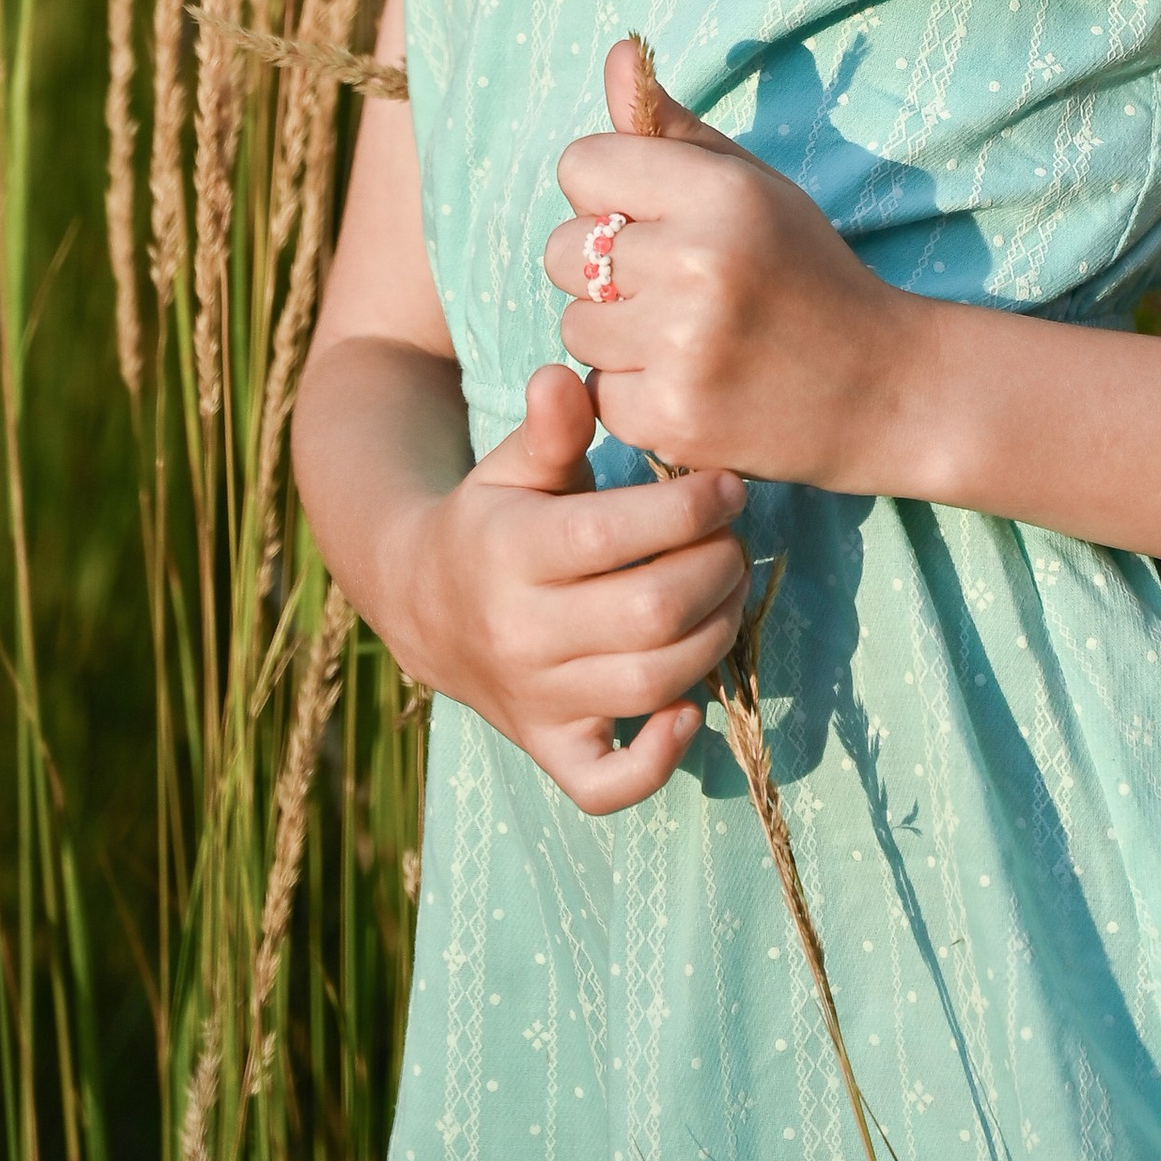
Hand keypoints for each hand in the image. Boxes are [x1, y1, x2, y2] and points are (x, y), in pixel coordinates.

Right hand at [396, 358, 751, 813]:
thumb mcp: (513, 464)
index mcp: (510, 550)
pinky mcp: (549, 748)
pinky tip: (691, 710)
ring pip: (650, 684)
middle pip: (649, 613)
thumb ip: (549, 427)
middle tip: (735, 540)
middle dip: (716, 570)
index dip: (687, 510)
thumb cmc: (495, 516)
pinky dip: (658, 760)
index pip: (612, 535)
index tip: (728, 487)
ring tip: (728, 592)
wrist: (424, 602)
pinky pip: (605, 785)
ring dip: (715, 637)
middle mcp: (520, 631)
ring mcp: (535, 697)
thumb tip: (563, 375)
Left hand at [545, 40, 916, 486]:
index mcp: (719, 192)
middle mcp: (697, 263)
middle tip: (670, 282)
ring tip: (683, 334)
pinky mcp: (673, 418)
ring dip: (614, 333)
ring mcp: (683, 347)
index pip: (580, 165)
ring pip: (573, 325)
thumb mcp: (753, 184)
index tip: (650, 217)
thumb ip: (673, 126)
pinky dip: (633, 391)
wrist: (881, 387)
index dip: (607, 193)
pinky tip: (691, 381)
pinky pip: (596, 391)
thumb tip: (617, 51)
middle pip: (561, 250)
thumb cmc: (806, 270)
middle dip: (604, 267)